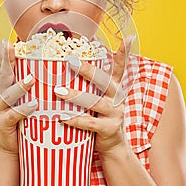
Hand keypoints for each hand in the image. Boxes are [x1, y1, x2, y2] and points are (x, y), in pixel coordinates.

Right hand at [0, 34, 36, 155]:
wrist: (13, 150)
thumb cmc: (26, 122)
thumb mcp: (30, 100)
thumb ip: (38, 87)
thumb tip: (58, 70)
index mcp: (8, 87)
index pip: (3, 65)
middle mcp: (1, 95)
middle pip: (3, 73)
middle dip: (5, 58)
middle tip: (9, 45)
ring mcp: (0, 109)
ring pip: (8, 94)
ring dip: (20, 85)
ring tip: (31, 79)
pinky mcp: (4, 124)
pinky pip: (13, 115)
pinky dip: (23, 110)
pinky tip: (34, 105)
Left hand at [54, 36, 134, 154]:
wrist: (112, 147)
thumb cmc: (99, 119)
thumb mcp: (98, 101)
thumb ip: (88, 88)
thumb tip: (62, 74)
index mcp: (115, 89)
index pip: (120, 68)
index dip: (125, 53)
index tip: (128, 37)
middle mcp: (117, 98)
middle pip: (104, 81)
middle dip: (88, 70)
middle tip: (71, 61)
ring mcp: (115, 114)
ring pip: (94, 102)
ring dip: (75, 96)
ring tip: (58, 91)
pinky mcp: (109, 129)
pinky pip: (90, 123)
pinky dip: (76, 120)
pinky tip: (63, 118)